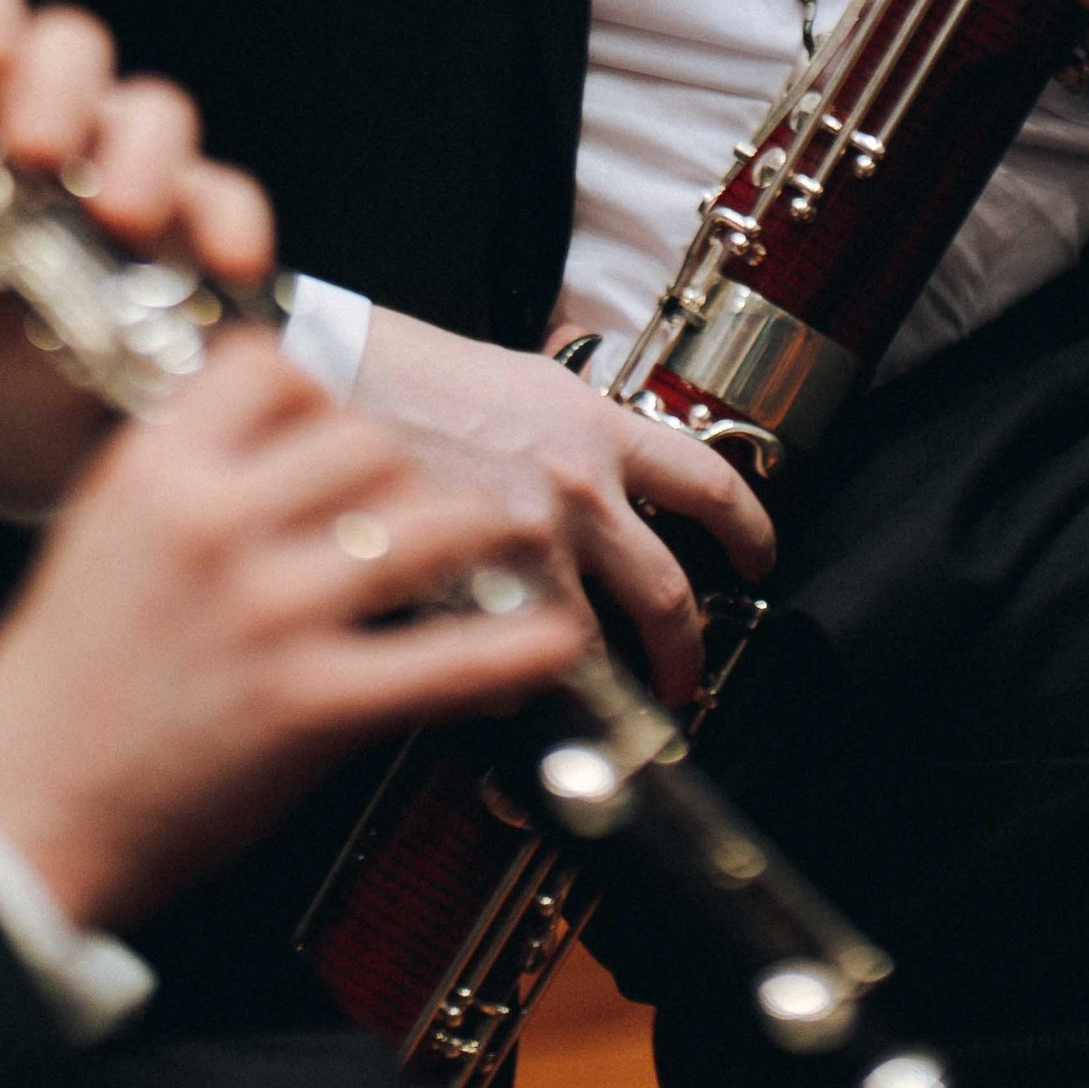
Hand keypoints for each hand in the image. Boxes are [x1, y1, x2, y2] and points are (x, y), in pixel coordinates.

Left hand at [0, 0, 276, 513]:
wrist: (40, 448)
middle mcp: (61, 127)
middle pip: (70, 48)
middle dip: (53, 86)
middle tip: (32, 151)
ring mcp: (140, 172)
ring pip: (155, 111)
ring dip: (139, 155)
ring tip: (119, 219)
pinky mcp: (205, 233)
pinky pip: (228, 199)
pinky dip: (229, 223)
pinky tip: (220, 263)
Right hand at [0, 334, 590, 932]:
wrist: (17, 811)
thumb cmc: (62, 682)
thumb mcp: (107, 533)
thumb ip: (193, 473)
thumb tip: (284, 431)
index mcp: (159, 472)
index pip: (277, 368)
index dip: (326, 388)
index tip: (345, 416)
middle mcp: (218, 526)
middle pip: (372, 440)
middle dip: (412, 469)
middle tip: (424, 498)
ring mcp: (270, 613)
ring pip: (429, 525)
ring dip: (481, 537)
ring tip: (505, 547)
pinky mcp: (311, 704)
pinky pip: (447, 659)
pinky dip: (520, 650)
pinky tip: (555, 639)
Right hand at [351, 305, 771, 705]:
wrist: (331, 375)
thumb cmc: (412, 376)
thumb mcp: (524, 383)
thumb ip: (578, 431)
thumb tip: (609, 472)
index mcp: (597, 428)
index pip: (708, 483)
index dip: (750, 530)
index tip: (757, 558)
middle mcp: (576, 485)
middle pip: (668, 591)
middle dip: (686, 650)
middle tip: (684, 676)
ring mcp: (523, 543)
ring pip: (593, 645)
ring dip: (608, 688)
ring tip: (605, 712)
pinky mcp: (465, 587)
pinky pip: (507, 661)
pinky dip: (512, 689)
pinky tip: (511, 704)